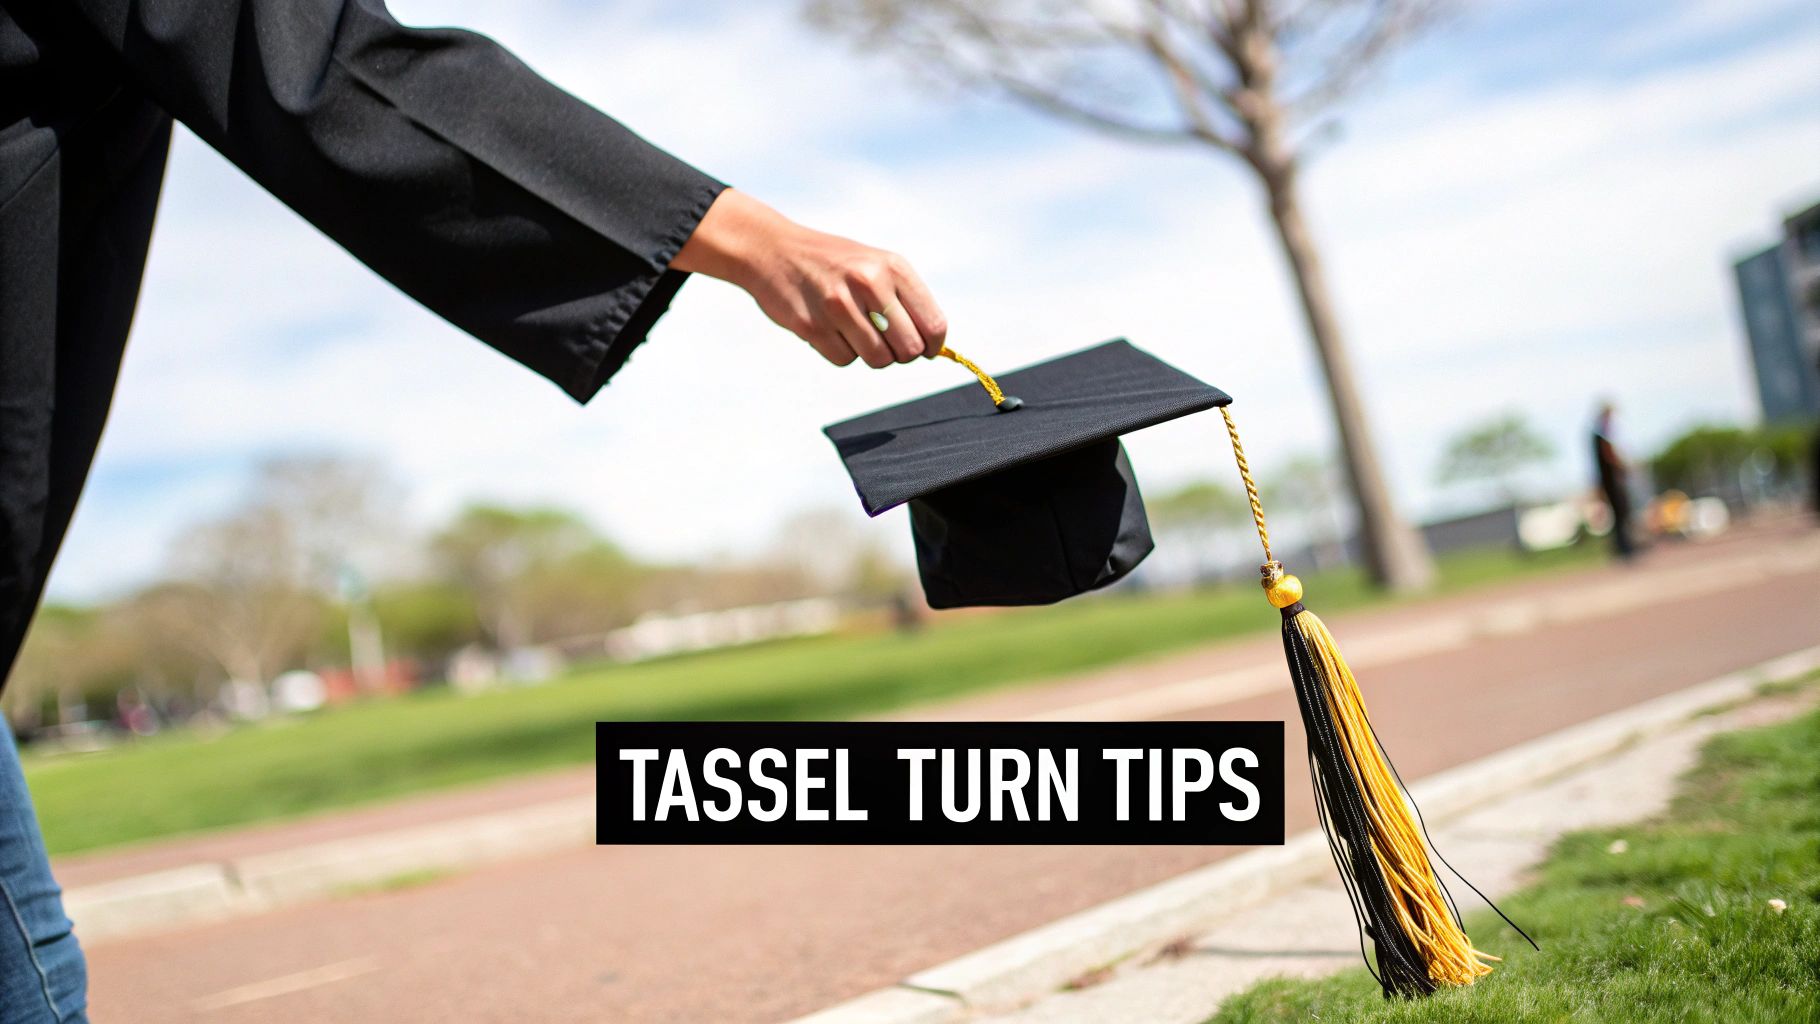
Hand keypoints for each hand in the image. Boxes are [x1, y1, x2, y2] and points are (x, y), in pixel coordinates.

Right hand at [671, 189, 947, 367]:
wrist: (773, 250)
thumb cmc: (833, 263)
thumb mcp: (875, 265)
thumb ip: (905, 300)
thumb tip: (935, 346)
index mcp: (892, 267)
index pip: (933, 325)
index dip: (933, 346)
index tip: (924, 349)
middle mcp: (869, 283)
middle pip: (909, 349)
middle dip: (900, 353)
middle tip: (885, 342)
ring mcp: (838, 305)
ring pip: (878, 360)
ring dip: (871, 354)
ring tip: (855, 331)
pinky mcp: (812, 326)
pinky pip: (844, 360)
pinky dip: (841, 352)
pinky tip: (829, 329)